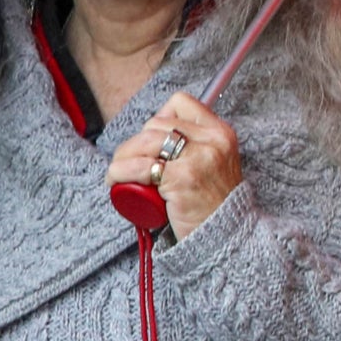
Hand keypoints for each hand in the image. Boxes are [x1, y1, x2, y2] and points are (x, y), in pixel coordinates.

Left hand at [106, 95, 244, 241]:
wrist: (226, 237)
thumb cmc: (213, 205)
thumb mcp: (216, 164)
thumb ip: (199, 146)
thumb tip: (160, 133)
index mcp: (220, 133)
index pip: (181, 103)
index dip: (159, 118)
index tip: (150, 140)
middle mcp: (212, 141)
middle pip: (156, 124)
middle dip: (135, 142)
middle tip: (127, 162)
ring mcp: (198, 158)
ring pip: (145, 141)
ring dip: (123, 156)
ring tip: (117, 173)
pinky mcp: (182, 178)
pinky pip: (141, 167)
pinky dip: (120, 171)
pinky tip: (114, 179)